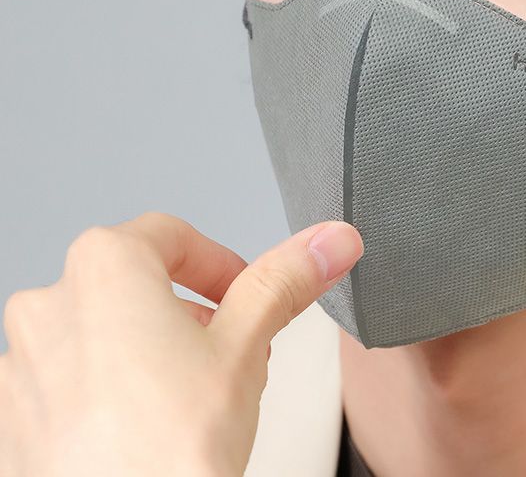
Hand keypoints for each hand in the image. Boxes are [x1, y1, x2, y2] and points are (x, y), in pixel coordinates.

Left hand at [0, 212, 362, 476]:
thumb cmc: (170, 453)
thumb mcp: (247, 346)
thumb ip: (286, 280)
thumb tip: (330, 240)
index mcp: (103, 267)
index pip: (174, 235)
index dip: (221, 266)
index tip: (245, 298)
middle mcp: (48, 306)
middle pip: (135, 284)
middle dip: (190, 312)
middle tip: (228, 354)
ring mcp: (19, 369)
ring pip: (100, 334)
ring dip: (148, 352)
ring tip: (190, 399)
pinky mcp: (10, 423)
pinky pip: (67, 386)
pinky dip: (108, 394)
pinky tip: (145, 432)